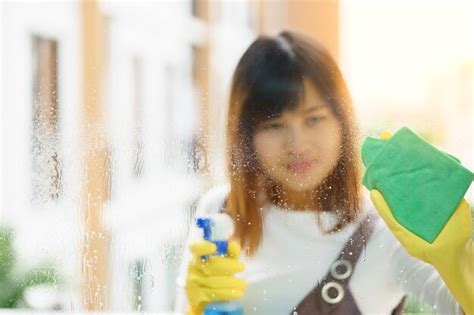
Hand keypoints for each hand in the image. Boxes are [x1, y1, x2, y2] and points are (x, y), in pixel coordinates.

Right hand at [185, 240, 245, 314]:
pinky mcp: (196, 296)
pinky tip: (238, 293)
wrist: (204, 298)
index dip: (203, 247)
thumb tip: (234, 244)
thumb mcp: (224, 262)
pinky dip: (227, 293)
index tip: (214, 247)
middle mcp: (193, 268)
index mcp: (198, 256)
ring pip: (212, 281)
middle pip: (209, 266)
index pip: (196, 249)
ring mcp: (193, 283)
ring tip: (243, 284)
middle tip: (242, 267)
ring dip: (230, 282)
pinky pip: (212, 294)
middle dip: (227, 266)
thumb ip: (230, 253)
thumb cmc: (216, 275)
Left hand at [370, 131, 472, 313]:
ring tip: (408, 139)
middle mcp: (417, 195)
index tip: (375, 148)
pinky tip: (435, 154)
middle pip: (405, 170)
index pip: (390, 180)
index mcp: (404, 203)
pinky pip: (446, 176)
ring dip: (418, 155)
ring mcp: (434, 193)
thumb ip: (390, 215)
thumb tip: (374, 193)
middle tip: (387, 135)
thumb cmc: (425, 248)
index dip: (382, 165)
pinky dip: (443, 165)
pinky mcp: (451, 194)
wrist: (454, 254)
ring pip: (425, 170)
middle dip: (397, 153)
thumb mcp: (404, 234)